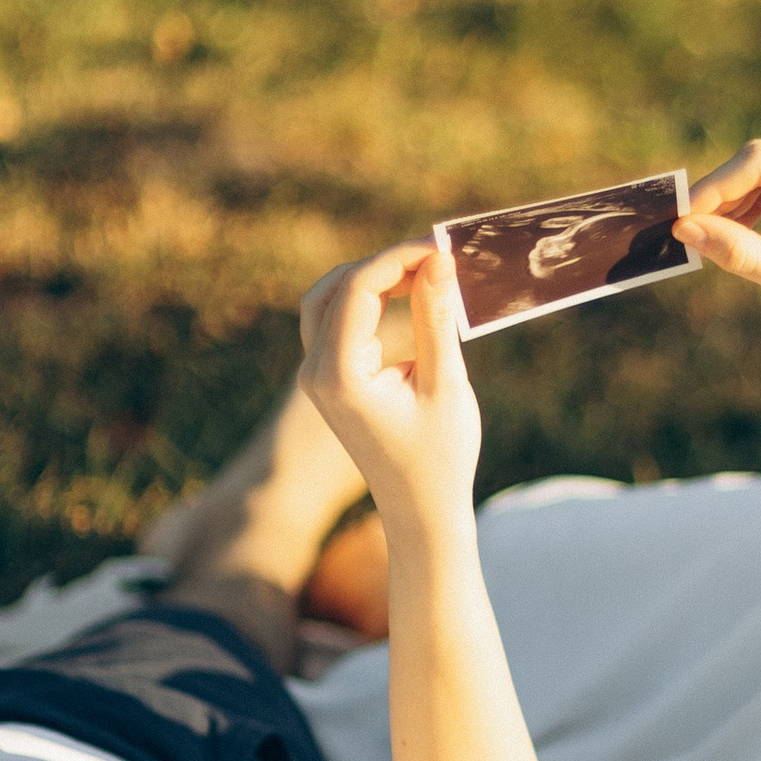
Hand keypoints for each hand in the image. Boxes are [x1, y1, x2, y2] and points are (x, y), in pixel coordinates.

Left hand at [297, 240, 480, 539]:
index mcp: (339, 374)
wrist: (420, 510)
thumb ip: (435, 318)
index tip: (442, 249)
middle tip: (436, 259)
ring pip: (328, 300)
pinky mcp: (327, 379)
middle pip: (334, 287)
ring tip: (425, 275)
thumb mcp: (445, 384)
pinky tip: (409, 298)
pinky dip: (368, 302)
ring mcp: (315, 377)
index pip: (357, 289)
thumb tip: (437, 260)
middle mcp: (315, 372)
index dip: (398, 258)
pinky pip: (336, 322)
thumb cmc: (440, 456)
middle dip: (384, 264)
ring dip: (373, 280)